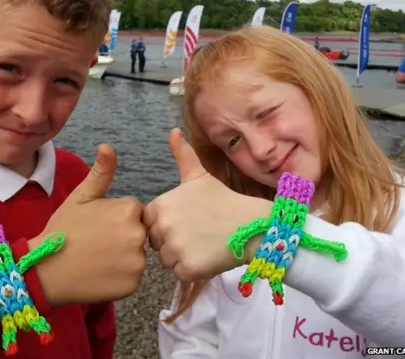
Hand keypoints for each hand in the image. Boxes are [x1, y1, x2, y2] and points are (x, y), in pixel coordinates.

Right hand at [33, 144, 146, 305]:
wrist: (46, 270)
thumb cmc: (62, 230)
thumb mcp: (80, 197)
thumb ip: (101, 172)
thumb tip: (108, 146)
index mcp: (129, 209)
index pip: (132, 211)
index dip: (113, 218)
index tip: (96, 227)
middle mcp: (139, 235)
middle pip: (137, 233)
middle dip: (121, 237)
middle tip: (95, 244)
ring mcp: (137, 262)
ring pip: (136, 256)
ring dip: (123, 258)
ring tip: (97, 259)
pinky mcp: (133, 284)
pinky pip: (133, 277)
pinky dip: (121, 277)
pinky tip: (101, 274)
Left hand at [143, 128, 271, 281]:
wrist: (254, 225)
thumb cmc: (224, 201)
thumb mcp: (200, 176)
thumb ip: (182, 155)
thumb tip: (173, 131)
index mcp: (161, 204)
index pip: (151, 223)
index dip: (169, 224)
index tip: (189, 221)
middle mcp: (164, 225)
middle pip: (157, 243)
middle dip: (173, 241)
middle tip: (198, 233)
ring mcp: (175, 247)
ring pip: (167, 260)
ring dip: (182, 256)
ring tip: (204, 244)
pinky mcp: (188, 268)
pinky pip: (179, 273)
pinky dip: (192, 270)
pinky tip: (208, 256)